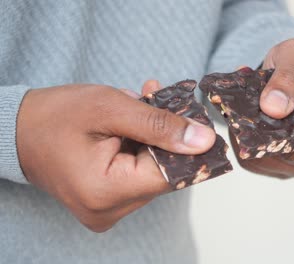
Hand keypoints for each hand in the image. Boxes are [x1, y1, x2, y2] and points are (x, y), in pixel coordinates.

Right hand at [17, 81, 214, 231]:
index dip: (187, 146)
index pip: (171, 174)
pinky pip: (138, 176)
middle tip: (156, 102)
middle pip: (162, 174)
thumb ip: (161, 125)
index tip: (194, 121)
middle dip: (165, 137)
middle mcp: (108, 211)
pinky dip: (141, 150)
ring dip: (152, 141)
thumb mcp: (112, 108)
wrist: (16, 132)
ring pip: (152, 173)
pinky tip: (132, 127)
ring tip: (137, 110)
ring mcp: (107, 211)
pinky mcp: (107, 204)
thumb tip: (204, 141)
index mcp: (106, 191)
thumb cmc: (55, 116)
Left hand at [235, 38, 293, 178]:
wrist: (288, 72)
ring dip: (252, 146)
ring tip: (243, 119)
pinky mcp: (291, 166)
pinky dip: (249, 151)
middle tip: (243, 116)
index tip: (256, 119)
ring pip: (273, 166)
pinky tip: (245, 130)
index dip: (280, 135)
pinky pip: (263, 167)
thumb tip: (274, 108)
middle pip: (290, 159)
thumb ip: (288, 77)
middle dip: (262, 140)